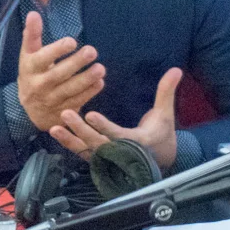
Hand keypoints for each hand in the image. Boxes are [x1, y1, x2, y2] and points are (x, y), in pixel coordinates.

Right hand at [16, 11, 104, 131]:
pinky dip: (90, 92)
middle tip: (92, 51)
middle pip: (58, 74)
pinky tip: (100, 82)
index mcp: (30, 68)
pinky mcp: (64, 109)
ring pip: (70, 89)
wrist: (33, 109)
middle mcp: (39, 85)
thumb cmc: (34, 73)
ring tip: (101, 68)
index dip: (56, 50)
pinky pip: (78, 100)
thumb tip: (33, 13)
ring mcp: (51, 99)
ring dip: (86, 79)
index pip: (42, 58)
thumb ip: (32, 35)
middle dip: (76, 63)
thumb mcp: (29, 55)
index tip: (72, 41)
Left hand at [49, 68, 181, 168]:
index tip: (90, 115)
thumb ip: (166, 92)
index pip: (118, 135)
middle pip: (97, 143)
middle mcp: (122, 154)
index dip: (104, 126)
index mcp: (138, 142)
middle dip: (80, 130)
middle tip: (66, 113)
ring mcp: (109, 158)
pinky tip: (56, 132)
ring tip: (54, 127)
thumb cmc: (161, 134)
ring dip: (70, 139)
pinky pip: (82, 153)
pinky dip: (69, 144)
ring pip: (86, 150)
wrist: (160, 159)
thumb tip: (176, 70)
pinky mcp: (100, 160)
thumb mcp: (165, 114)